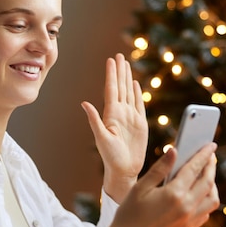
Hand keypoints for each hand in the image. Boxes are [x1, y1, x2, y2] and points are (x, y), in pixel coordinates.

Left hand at [81, 53, 148, 201]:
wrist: (124, 171)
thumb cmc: (111, 158)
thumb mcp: (102, 138)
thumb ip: (94, 120)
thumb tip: (84, 103)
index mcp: (111, 114)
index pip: (112, 89)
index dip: (111, 74)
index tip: (111, 60)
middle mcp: (120, 113)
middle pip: (121, 87)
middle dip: (120, 71)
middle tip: (119, 55)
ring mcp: (131, 117)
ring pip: (130, 92)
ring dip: (128, 78)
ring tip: (126, 64)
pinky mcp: (140, 124)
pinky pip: (139, 104)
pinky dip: (138, 93)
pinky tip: (135, 84)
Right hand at [94, 142, 219, 226]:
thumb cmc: (129, 214)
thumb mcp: (141, 187)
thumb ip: (160, 168)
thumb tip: (174, 151)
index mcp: (174, 194)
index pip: (195, 168)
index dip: (204, 155)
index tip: (210, 144)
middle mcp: (187, 207)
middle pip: (208, 182)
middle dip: (211, 166)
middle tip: (210, 157)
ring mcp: (189, 220)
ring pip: (212, 199)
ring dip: (212, 185)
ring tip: (205, 176)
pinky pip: (206, 212)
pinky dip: (207, 200)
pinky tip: (198, 194)